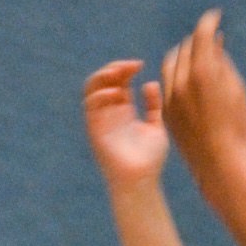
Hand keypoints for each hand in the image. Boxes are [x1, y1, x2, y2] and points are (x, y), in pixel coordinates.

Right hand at [82, 57, 169, 188]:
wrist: (141, 180)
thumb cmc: (150, 159)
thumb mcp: (156, 126)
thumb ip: (154, 105)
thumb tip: (149, 82)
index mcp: (124, 110)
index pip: (118, 81)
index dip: (125, 69)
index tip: (139, 64)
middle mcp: (110, 112)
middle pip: (103, 81)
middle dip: (113, 68)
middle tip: (129, 66)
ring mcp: (100, 120)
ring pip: (91, 89)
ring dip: (102, 77)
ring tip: (117, 72)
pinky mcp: (94, 130)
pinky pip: (90, 107)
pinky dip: (100, 95)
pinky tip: (115, 93)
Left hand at [159, 9, 245, 188]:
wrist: (218, 160)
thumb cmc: (235, 124)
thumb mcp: (235, 88)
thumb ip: (222, 61)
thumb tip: (215, 40)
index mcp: (203, 72)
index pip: (201, 35)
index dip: (208, 21)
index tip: (215, 15)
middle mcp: (182, 81)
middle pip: (185, 47)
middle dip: (197, 40)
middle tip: (208, 36)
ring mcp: (170, 95)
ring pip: (171, 63)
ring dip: (183, 55)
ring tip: (197, 55)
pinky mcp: (165, 110)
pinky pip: (166, 82)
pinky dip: (176, 74)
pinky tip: (188, 76)